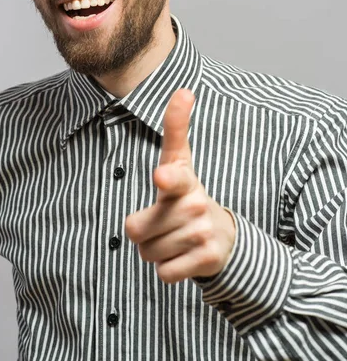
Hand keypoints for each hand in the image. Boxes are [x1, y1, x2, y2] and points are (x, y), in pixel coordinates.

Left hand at [125, 89, 235, 283]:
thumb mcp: (179, 162)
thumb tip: (185, 89)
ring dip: (155, 250)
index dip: (167, 178)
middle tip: (166, 222)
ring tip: (175, 237)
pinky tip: (183, 256)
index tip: (162, 176)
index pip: (174, 175)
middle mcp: (196, 203)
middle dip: (145, 231)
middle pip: (137, 229)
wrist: (223, 236)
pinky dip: (168, 268)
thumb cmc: (188, 196)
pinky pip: (164, 272)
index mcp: (184, 179)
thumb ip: (175, 129)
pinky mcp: (207, 259)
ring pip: (149, 252)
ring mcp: (203, 232)